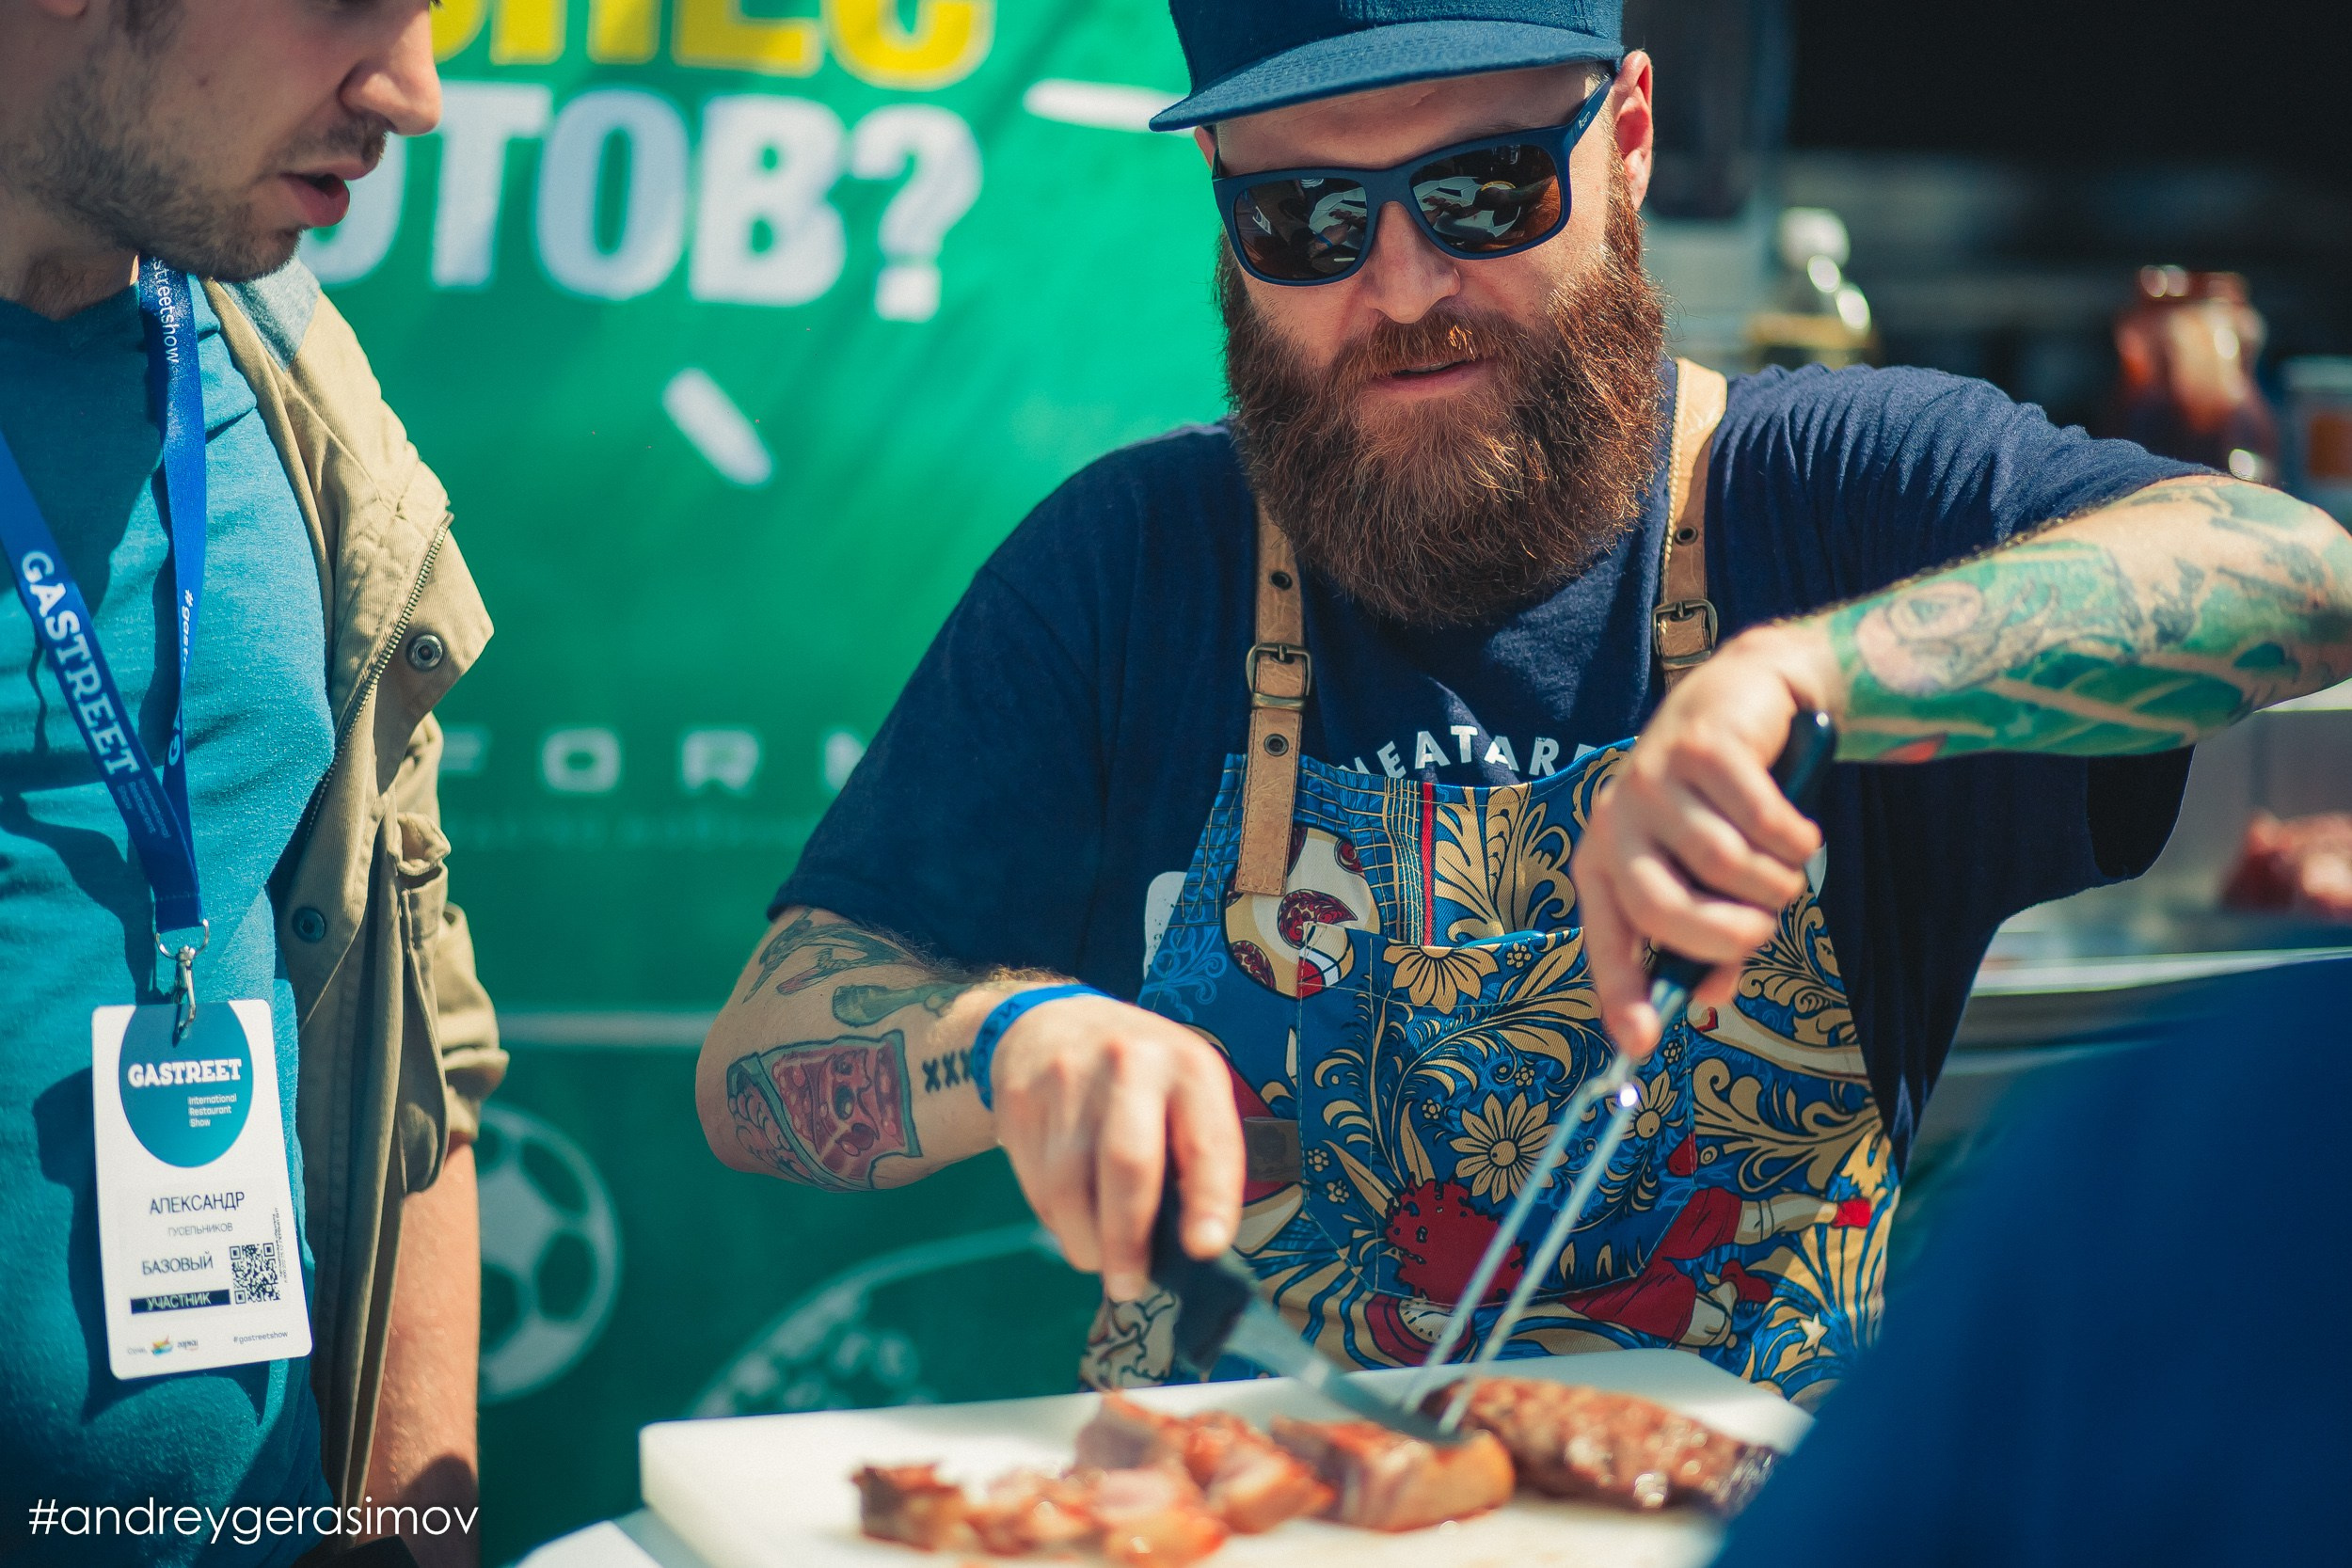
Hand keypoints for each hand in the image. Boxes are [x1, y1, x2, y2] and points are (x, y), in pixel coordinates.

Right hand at [988, 993, 1244, 1300]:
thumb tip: (1192, 1246)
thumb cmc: (1139, 1079)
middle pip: (1127, 1164)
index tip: (1205, 1249)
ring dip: (1086, 1242)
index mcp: (1189, 1065)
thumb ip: (1195, 1156)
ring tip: (1101, 1262)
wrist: (1050, 1022)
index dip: (1209, 1199)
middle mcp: (1130, 1063)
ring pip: (1070, 1186)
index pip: (1206, 1140)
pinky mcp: (1019, 1101)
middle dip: (1128, 1239)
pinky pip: (1036, 1185)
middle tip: (1131, 1286)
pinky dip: (1056, 1221)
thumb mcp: (1183, 1093)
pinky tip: (1072, 1222)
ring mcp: (1067, 1078)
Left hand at [1572, 623, 1841, 1057]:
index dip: (1621, 991)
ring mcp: (1654, 779)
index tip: (1641, 1043)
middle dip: (1726, 935)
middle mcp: (1616, 820)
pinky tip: (1798, 829)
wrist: (1752, 698)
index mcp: (1605, 860)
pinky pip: (1763, 822)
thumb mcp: (1709, 877)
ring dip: (1776, 881)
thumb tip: (1707, 1000)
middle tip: (1764, 929)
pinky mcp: (1701, 747)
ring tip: (1785, 864)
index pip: (1606, 937)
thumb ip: (1706, 938)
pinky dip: (1795, 839)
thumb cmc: (1723, 805)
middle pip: (1660, 907)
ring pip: (1725, 865)